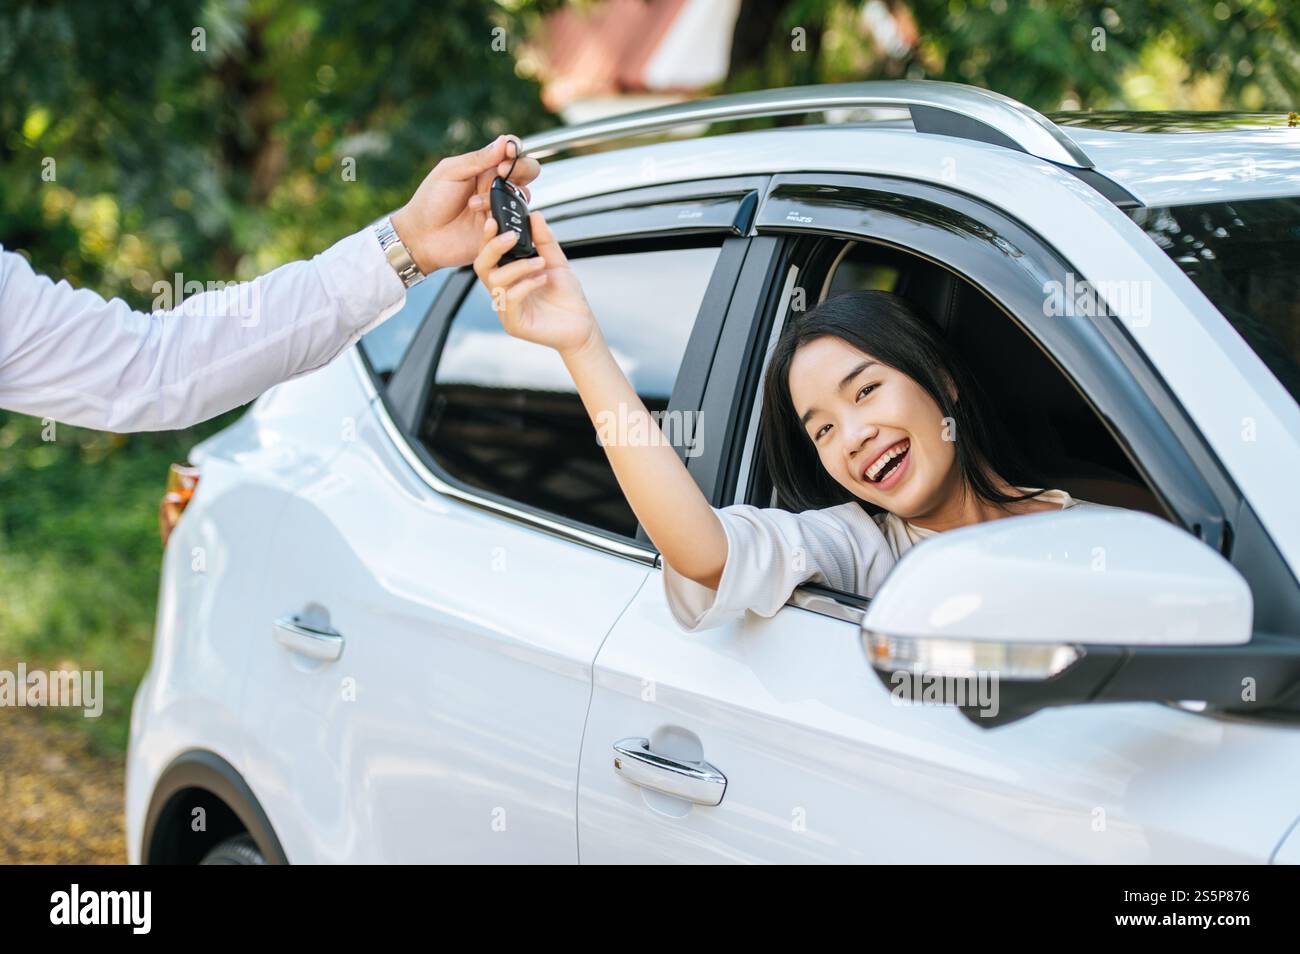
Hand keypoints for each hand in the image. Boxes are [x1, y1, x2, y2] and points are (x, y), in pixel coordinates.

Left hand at [390, 135, 540, 272]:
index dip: (515, 150)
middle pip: (528, 171)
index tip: (507, 154)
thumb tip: (505, 140)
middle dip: (521, 169)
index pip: (512, 151)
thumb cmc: (431, 201)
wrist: (422, 237)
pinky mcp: (501, 231)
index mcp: (485, 168)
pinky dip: (502, 221)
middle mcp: (497, 186)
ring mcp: (500, 208)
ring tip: (474, 205)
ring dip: (499, 198)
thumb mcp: (451, 172)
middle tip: (502, 172)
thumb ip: (478, 158)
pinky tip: (483, 223)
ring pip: (522, 197)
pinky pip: (515, 223)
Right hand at [473, 211, 599, 357]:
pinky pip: (510, 300)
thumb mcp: (556, 262)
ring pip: (496, 281)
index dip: (487, 237)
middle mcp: (502, 290)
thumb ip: (544, 240)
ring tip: (540, 262)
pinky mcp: (513, 324)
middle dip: (493, 247)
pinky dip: (526, 285)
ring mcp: (505, 308)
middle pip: (481, 266)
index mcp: (508, 274)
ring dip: (518, 266)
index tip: (494, 219)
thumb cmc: (566, 296)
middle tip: (512, 236)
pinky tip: (543, 280)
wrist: (582, 325)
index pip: (488, 253)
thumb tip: (535, 215)